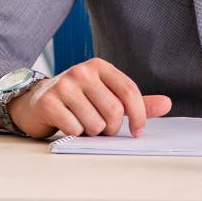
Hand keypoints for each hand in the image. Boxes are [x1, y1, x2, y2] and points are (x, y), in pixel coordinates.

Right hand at [0, 58, 171, 138]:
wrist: (34, 101)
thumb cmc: (77, 100)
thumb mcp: (107, 95)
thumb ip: (136, 101)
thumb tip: (167, 104)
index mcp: (100, 66)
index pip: (129, 91)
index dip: (139, 115)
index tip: (138, 131)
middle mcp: (82, 71)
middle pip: (114, 111)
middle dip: (112, 128)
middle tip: (102, 128)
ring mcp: (64, 84)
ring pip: (95, 123)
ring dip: (92, 132)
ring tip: (83, 123)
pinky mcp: (49, 101)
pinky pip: (74, 128)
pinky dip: (75, 134)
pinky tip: (68, 124)